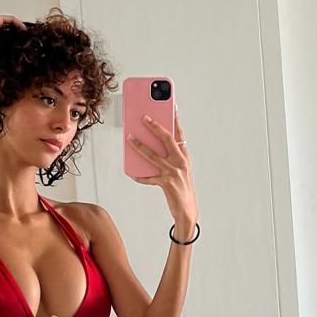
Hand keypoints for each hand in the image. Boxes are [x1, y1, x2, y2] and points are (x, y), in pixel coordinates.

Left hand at [127, 109, 198, 231]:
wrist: (187, 210)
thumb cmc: (182, 188)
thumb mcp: (180, 169)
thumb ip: (170, 156)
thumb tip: (152, 144)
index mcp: (185, 156)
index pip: (179, 133)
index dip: (175, 119)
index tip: (171, 106)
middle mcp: (180, 161)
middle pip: (166, 139)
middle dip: (154, 126)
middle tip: (144, 117)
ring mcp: (173, 172)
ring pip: (152, 155)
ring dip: (139, 145)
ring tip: (129, 138)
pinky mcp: (166, 183)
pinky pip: (148, 177)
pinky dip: (139, 176)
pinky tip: (132, 173)